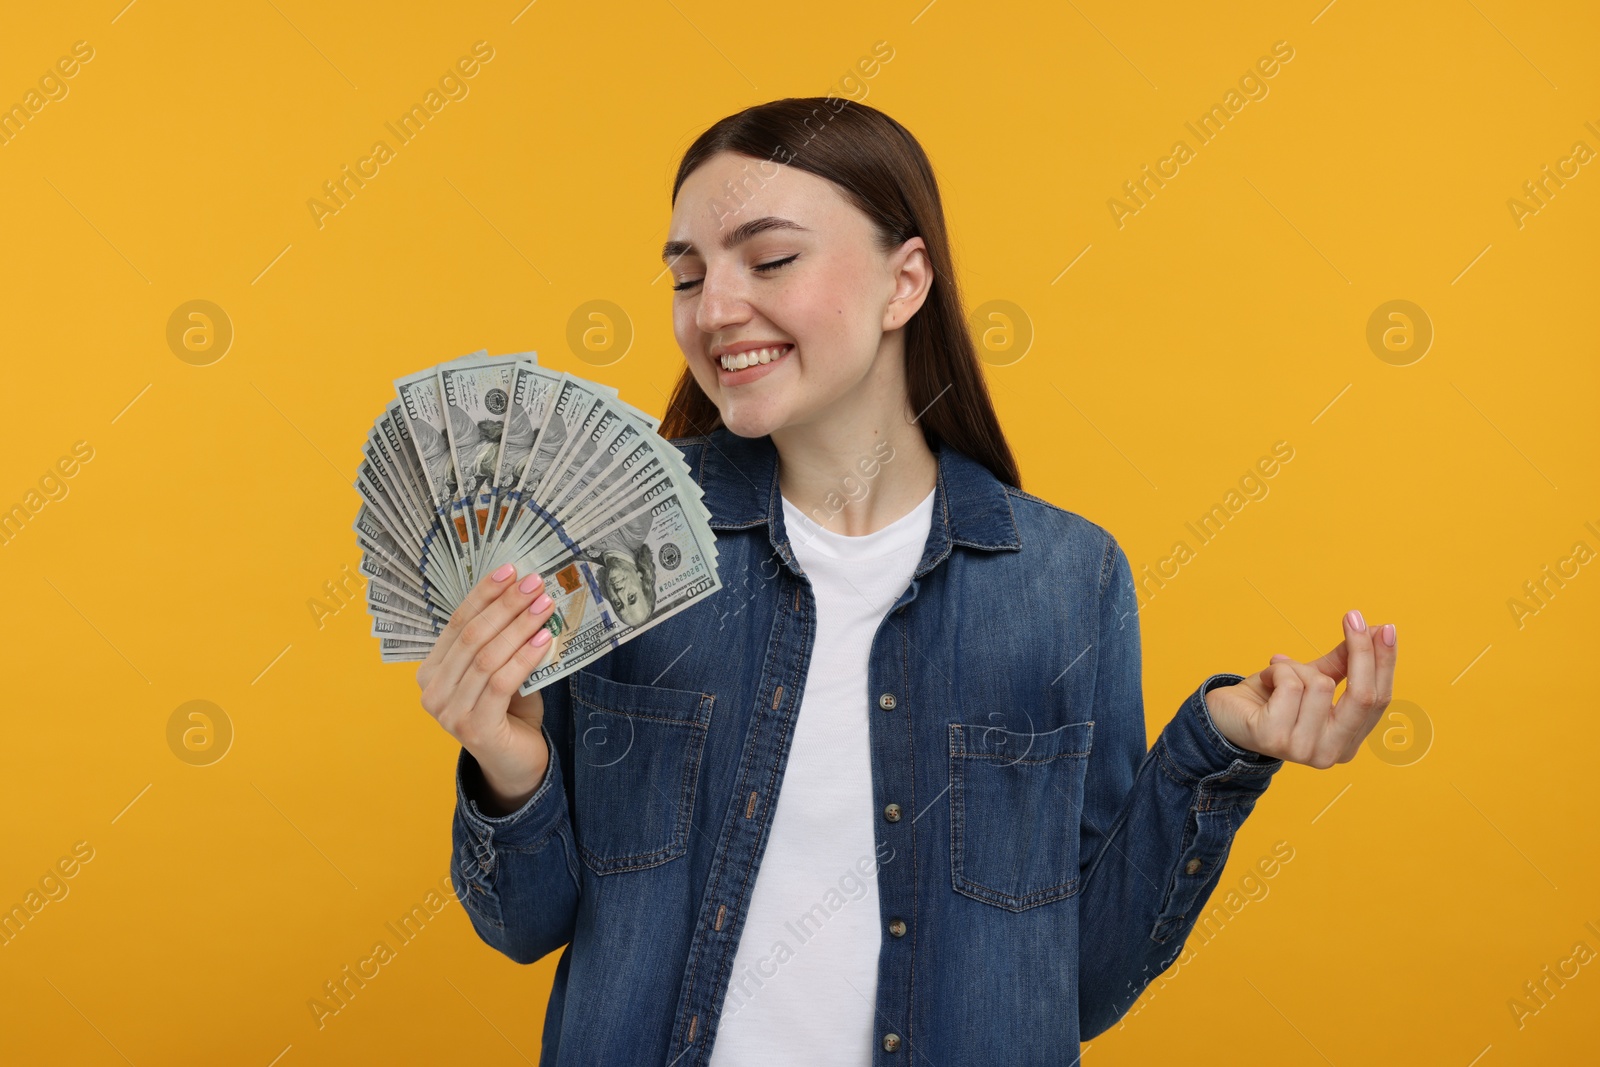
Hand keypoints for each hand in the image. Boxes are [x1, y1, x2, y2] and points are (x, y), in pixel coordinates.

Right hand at [417, 563, 558, 803]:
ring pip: (486, 657)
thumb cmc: (509, 712)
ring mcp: (449, 712)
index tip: (511, 570)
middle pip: (471, 636)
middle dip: (506, 605)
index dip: (484, 594)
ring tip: (545, 606)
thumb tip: (527, 595)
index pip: (457, 623)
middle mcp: (433, 692)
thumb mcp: (500, 671)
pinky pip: (500, 682)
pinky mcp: (473, 728)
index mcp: (432, 671)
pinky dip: (523, 657)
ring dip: (519, 627)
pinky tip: (544, 639)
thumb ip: (502, 642)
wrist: (515, 763)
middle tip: (534, 583)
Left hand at [1203, 610, 1397, 767]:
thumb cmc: (1272, 698)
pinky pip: (1290, 685)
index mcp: (1347, 744)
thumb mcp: (1312, 678)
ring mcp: (1302, 750)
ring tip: (1280, 671)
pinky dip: (1278, 670)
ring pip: (1320, 685)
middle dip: (1361, 651)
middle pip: (1363, 696)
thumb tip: (1376, 631)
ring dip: (1297, 667)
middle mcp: (1330, 754)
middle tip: (1353, 616)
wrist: (1224, 715)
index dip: (1383, 662)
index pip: (1378, 700)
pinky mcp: (1274, 739)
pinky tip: (1267, 677)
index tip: (1385, 627)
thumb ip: (1343, 663)